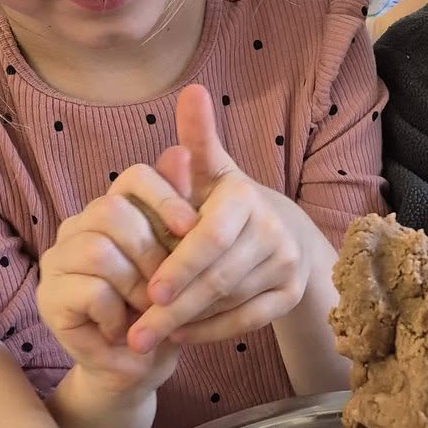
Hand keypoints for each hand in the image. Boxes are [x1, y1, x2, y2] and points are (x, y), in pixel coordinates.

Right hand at [37, 165, 199, 393]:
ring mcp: (57, 260)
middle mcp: (78, 226)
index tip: (192, 228)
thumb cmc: (163, 309)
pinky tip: (125, 330)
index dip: (165, 197)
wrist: (139, 366)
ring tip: (147, 310)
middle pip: (112, 211)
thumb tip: (184, 151)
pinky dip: (119, 314)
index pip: (133, 177)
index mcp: (111, 210)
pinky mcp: (49, 297)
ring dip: (135, 285)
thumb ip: (178, 211)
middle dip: (151, 251)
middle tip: (167, 286)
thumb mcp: (180, 260)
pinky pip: (91, 290)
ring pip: (98, 250)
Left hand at [127, 85, 308, 349]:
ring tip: (148, 336)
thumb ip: (195, 140)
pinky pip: (249, 320)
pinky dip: (212, 332)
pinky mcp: (290, 294)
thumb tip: (191, 90)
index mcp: (246, 198)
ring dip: (188, 322)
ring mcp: (286, 265)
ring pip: (231, 302)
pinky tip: (180, 337)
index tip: (148, 291)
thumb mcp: (209, 170)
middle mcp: (273, 231)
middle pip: (219, 277)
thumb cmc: (223, 202)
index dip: (180, 265)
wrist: (279, 231)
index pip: (211, 238)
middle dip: (175, 307)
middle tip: (136, 333)